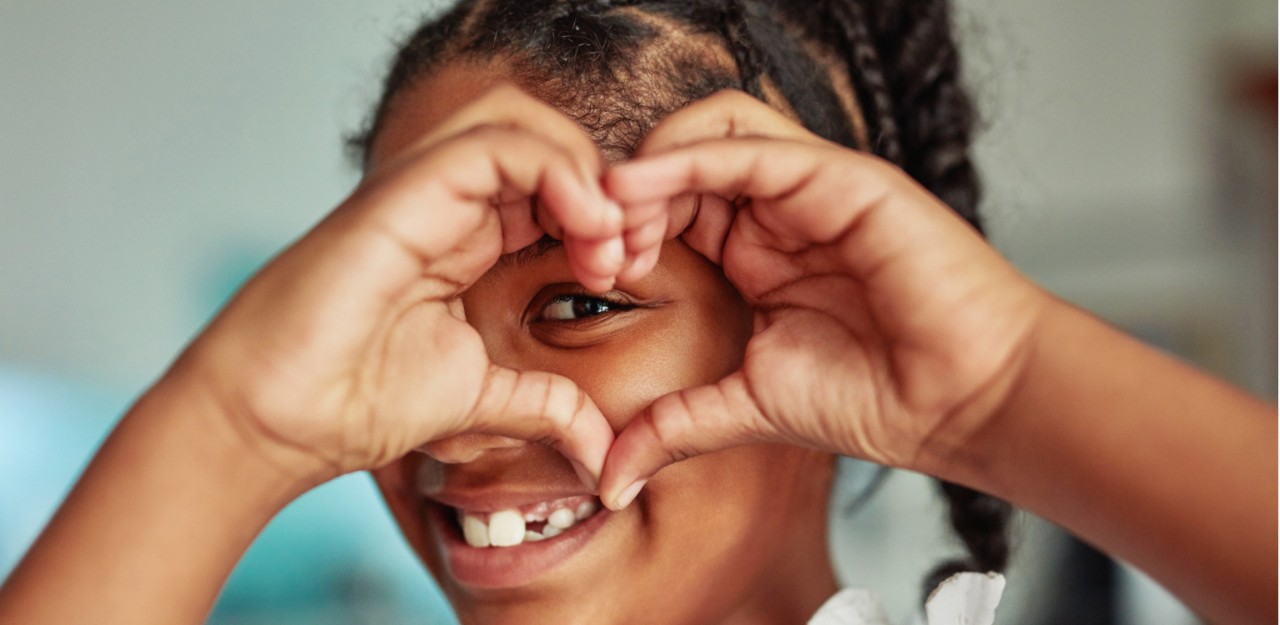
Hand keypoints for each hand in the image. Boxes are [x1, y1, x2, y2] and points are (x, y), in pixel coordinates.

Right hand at [173, 85, 620, 486]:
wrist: (277, 421)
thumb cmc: (355, 403)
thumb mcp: (479, 400)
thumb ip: (544, 407)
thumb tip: (601, 451)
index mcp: (467, 238)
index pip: (553, 186)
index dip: (605, 213)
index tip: (632, 269)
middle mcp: (448, 204)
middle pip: (543, 138)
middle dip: (604, 184)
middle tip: (629, 250)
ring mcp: (424, 193)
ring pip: (520, 122)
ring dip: (583, 170)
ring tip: (606, 239)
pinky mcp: (404, 194)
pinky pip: (494, 144)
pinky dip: (556, 170)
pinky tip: (583, 227)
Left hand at [599, 92, 1050, 508]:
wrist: (963, 403)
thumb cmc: (877, 398)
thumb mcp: (748, 407)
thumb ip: (675, 426)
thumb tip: (610, 479)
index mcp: (756, 251)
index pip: (671, 205)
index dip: (622, 227)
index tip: (589, 274)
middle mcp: (780, 210)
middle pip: (682, 158)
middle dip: (624, 193)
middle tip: (592, 243)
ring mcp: (810, 188)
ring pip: (712, 129)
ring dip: (650, 164)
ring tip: (614, 214)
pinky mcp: (841, 178)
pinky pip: (749, 146)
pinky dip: (685, 158)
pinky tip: (640, 187)